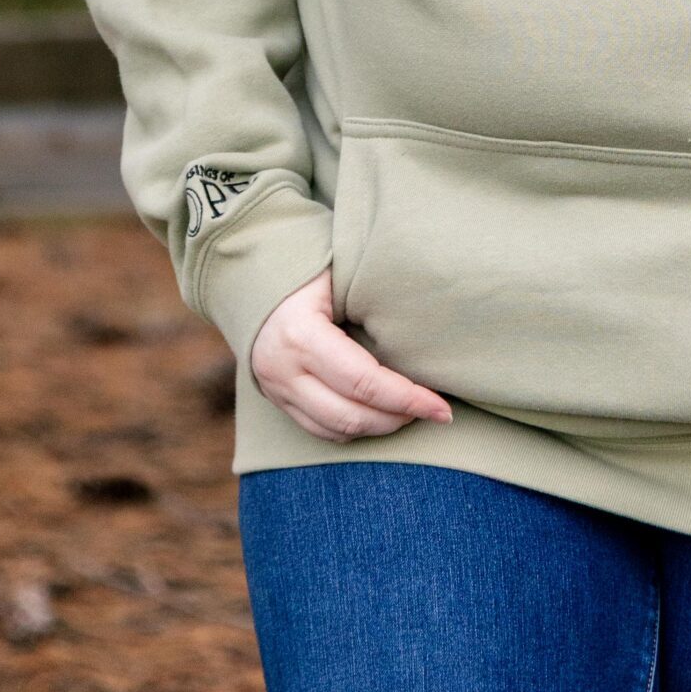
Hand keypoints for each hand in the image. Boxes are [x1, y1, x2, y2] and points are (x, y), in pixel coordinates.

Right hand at [248, 268, 453, 441]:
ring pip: (335, 430)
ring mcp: (274, 388)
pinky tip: (380, 416)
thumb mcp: (337, 271)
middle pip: (351, 416)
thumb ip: (372, 299)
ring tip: (413, 414)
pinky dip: (353, 429)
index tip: (442, 407)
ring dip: (379, 428)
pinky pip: (318, 429)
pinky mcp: (275, 398)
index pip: (363, 382)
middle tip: (436, 412)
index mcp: (300, 334)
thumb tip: (426, 328)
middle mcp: (282, 369)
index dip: (407, 398)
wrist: (248, 270)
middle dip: (399, 418)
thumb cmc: (306, 261)